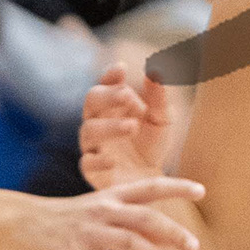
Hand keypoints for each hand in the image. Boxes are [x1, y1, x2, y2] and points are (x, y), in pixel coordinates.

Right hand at [14, 176, 204, 249]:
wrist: (27, 223)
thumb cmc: (73, 219)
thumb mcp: (103, 211)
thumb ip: (134, 221)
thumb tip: (170, 236)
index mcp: (113, 197)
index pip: (149, 187)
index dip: (176, 186)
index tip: (202, 190)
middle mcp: (104, 212)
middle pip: (144, 217)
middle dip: (172, 231)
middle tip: (194, 246)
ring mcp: (89, 233)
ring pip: (128, 242)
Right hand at [79, 67, 171, 188]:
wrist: (152, 181)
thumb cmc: (152, 144)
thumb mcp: (162, 119)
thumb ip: (159, 97)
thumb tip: (157, 71)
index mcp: (112, 105)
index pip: (105, 84)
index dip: (110, 76)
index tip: (122, 68)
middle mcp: (98, 121)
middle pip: (92, 101)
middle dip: (107, 96)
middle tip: (126, 95)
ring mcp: (93, 145)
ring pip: (89, 131)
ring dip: (109, 127)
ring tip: (132, 126)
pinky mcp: (92, 171)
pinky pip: (87, 164)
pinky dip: (98, 161)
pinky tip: (112, 161)